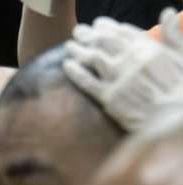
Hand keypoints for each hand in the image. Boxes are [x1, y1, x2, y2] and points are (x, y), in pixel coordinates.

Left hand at [64, 16, 182, 130]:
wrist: (174, 118)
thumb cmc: (181, 88)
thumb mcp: (182, 56)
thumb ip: (173, 35)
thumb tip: (167, 12)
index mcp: (148, 48)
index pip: (122, 32)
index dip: (107, 26)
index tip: (98, 24)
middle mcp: (131, 60)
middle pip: (103, 41)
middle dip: (88, 34)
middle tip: (78, 31)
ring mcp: (118, 78)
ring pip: (92, 58)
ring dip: (78, 49)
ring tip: (69, 45)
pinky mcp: (109, 97)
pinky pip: (87, 81)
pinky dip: (75, 71)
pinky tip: (67, 65)